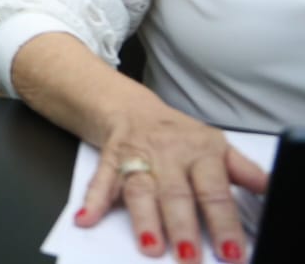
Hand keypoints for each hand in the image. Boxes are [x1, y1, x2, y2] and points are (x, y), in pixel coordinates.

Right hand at [77, 99, 268, 260]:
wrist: (130, 107)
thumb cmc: (179, 136)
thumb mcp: (217, 145)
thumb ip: (244, 170)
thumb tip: (272, 189)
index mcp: (200, 153)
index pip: (214, 192)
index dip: (223, 222)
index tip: (231, 251)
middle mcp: (168, 156)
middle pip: (175, 193)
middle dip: (182, 226)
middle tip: (190, 257)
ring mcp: (136, 158)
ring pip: (140, 190)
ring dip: (143, 219)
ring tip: (150, 247)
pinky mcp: (110, 161)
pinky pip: (99, 181)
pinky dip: (91, 201)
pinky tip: (85, 219)